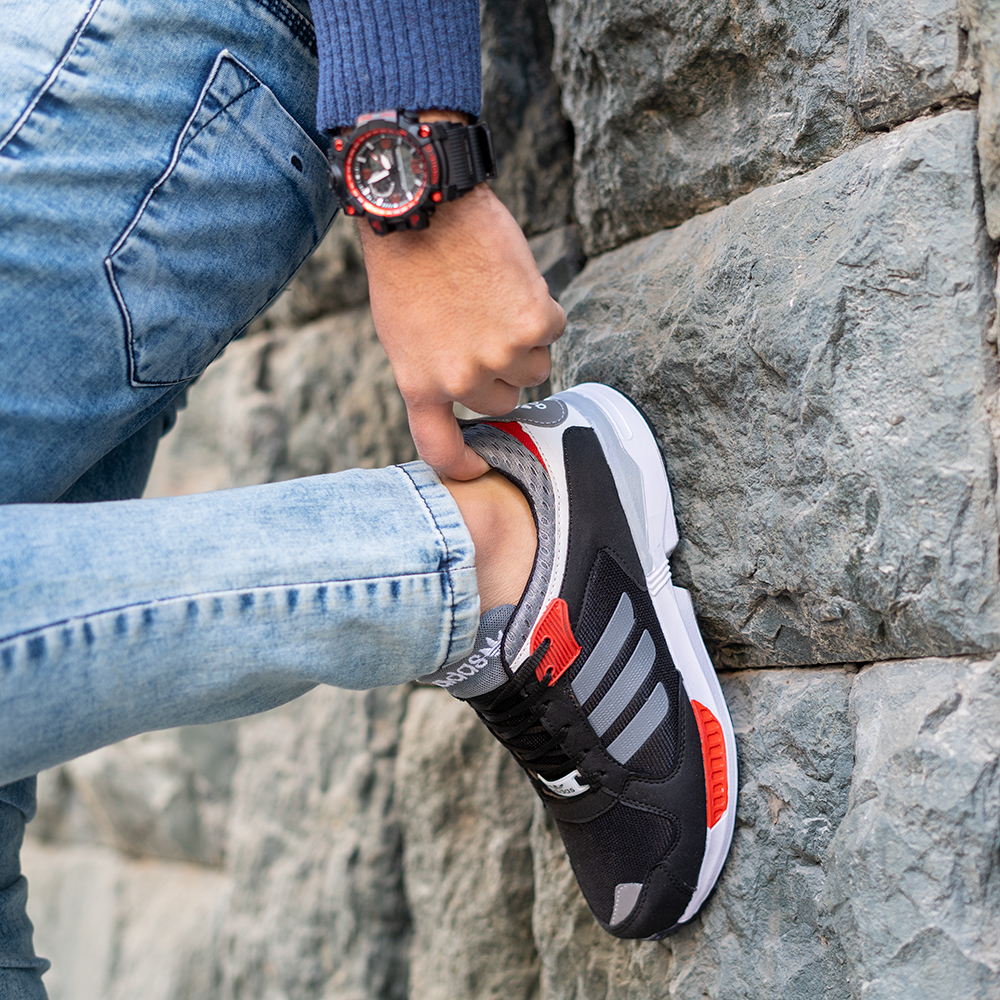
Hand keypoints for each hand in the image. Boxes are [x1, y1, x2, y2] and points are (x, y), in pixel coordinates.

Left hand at [358, 183, 565, 479]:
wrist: (425, 207)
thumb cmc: (407, 266)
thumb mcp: (401, 335)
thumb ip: (433, 373)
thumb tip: (468, 393)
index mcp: (421, 384)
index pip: (443, 448)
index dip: (464, 465)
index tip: (479, 467)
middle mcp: (462, 379)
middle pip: (505, 401)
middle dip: (502, 373)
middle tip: (487, 330)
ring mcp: (501, 354)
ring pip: (535, 368)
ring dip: (525, 340)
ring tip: (495, 300)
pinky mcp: (534, 323)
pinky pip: (553, 329)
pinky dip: (541, 307)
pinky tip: (511, 280)